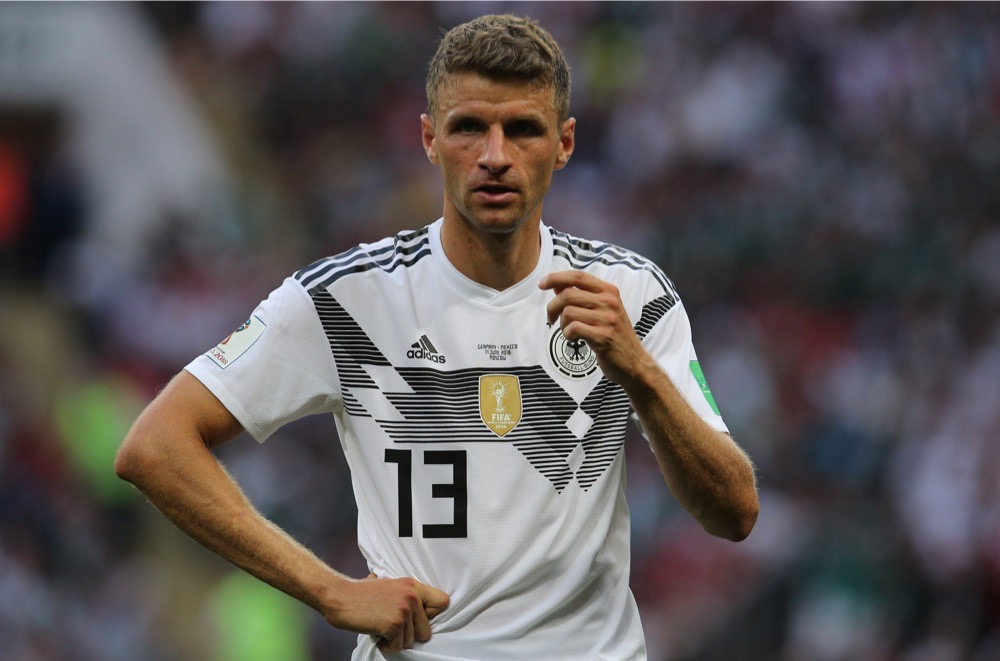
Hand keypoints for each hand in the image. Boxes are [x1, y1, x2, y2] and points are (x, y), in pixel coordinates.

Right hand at [328, 574, 449, 653]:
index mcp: (413, 585)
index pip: (443, 602)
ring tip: (381, 625)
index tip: (417, 619)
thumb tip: (421, 610)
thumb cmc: (362, 593)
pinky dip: (386, 644)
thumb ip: (407, 595)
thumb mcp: (390, 584)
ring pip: (410, 641)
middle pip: (426, 631)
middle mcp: (412, 596)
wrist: (340, 596)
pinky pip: (397, 647)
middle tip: (391, 625)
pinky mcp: (393, 625)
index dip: (431, 615)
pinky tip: (376, 632)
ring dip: (395, 639)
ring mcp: (403, 611)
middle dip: (409, 634)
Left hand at [539, 270, 649, 386]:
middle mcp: (609, 301)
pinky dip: (568, 335)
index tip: (541, 284)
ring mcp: (608, 319)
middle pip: (568, 294)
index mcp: (609, 291)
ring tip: (570, 332)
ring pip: (568, 312)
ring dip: (562, 324)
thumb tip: (556, 285)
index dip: (556, 277)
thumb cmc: (614, 335)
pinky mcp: (603, 337)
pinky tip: (575, 340)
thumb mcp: (602, 310)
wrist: (634, 362)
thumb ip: (581, 296)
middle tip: (551, 319)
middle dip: (552, 307)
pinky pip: (573, 329)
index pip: (577, 276)